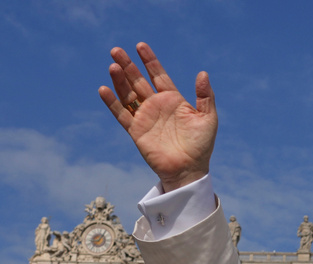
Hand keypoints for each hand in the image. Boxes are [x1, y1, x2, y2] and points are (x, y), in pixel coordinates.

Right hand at [99, 43, 216, 191]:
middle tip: (116, 50)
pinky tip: (104, 89)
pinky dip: (112, 103)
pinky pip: (122, 114)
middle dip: (128, 65)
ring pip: (128, 94)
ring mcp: (145, 117)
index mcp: (173, 100)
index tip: (140, 46)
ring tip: (113, 65)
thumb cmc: (201, 146)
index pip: (158, 75)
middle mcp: (156, 106)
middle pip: (138, 81)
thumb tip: (203, 73)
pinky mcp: (136, 131)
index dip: (149, 61)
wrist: (189, 170)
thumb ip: (205, 96)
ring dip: (120, 80)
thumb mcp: (208, 118)